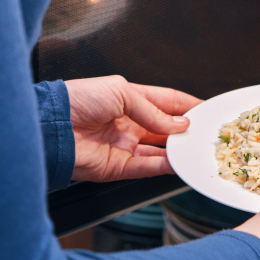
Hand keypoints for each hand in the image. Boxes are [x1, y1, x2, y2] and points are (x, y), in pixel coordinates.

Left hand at [63, 75, 200, 181]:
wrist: (52, 125)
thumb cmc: (79, 99)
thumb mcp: (121, 92)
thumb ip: (152, 110)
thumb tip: (179, 124)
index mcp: (130, 99)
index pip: (166, 102)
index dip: (186, 106)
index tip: (207, 109)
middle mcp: (129, 123)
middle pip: (166, 129)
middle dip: (186, 131)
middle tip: (206, 133)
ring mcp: (124, 146)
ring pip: (160, 151)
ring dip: (178, 150)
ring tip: (196, 149)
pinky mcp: (117, 167)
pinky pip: (146, 167)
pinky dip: (163, 166)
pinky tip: (177, 162)